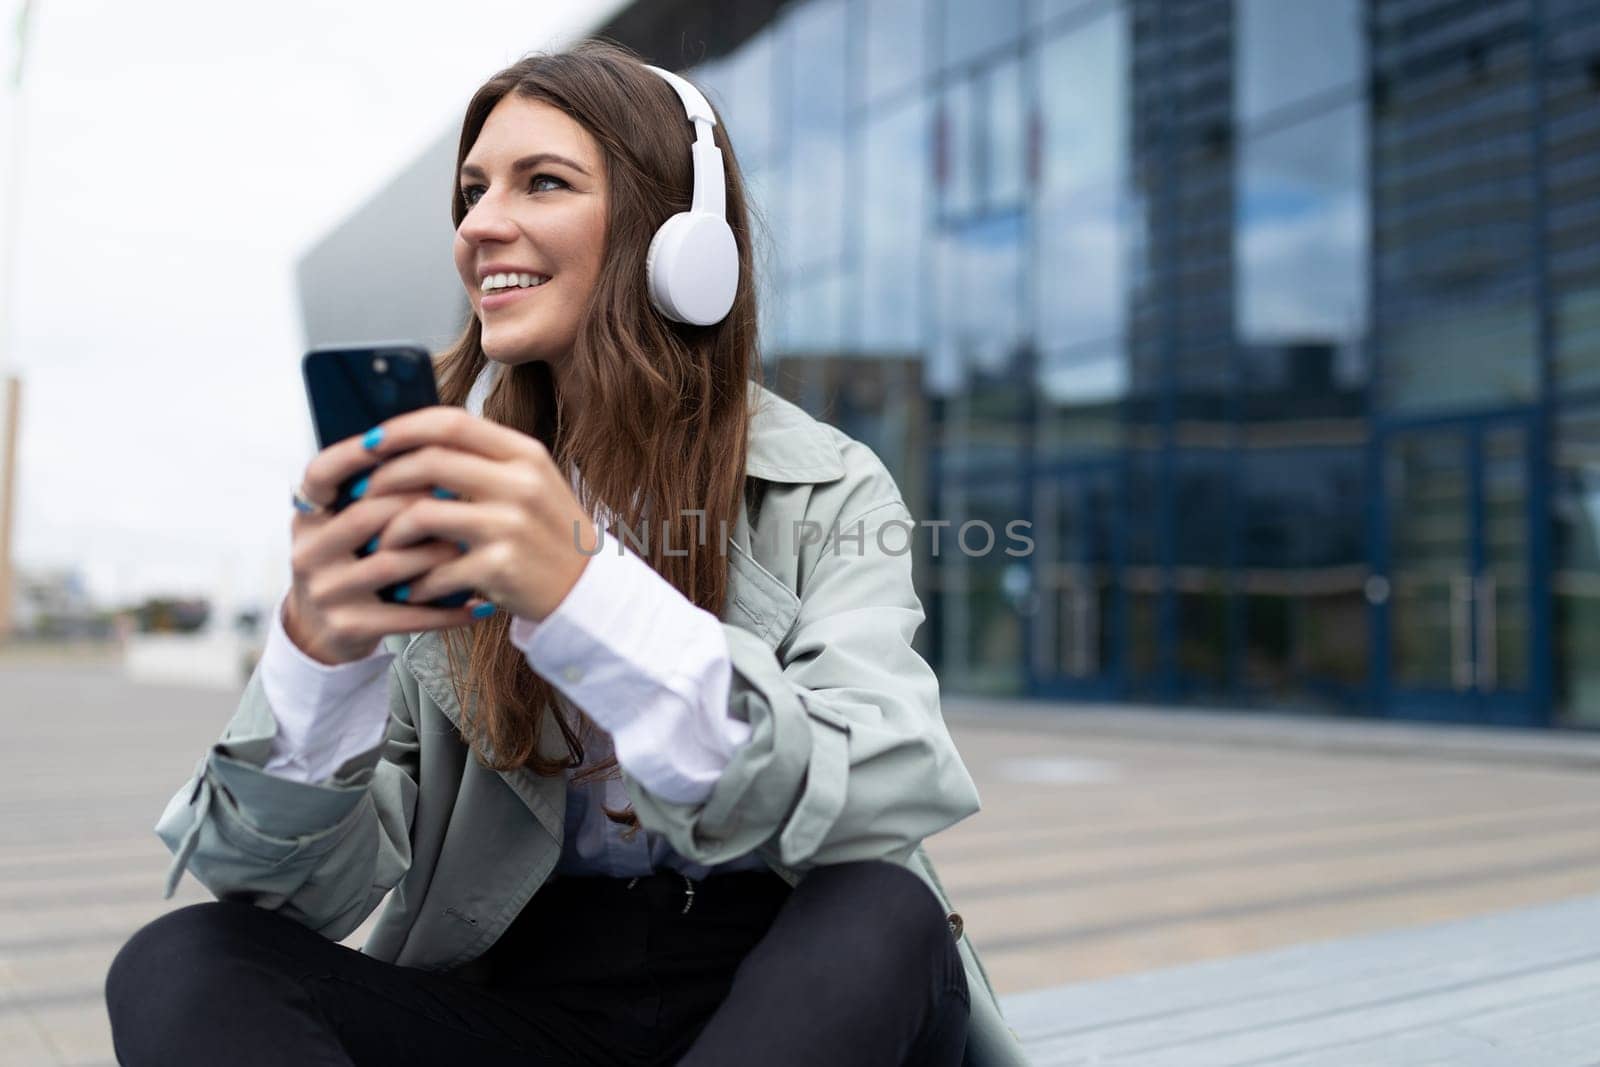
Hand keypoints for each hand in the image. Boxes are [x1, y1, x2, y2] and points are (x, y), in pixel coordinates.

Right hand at [284, 427, 497, 666]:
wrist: (319, 633)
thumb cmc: (349, 565)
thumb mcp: (343, 527)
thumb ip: (373, 493)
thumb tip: (432, 445)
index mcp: (308, 518)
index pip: (320, 474)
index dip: (353, 453)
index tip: (394, 440)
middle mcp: (309, 552)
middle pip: (367, 516)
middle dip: (418, 504)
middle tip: (460, 495)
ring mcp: (326, 592)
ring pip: (391, 563)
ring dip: (437, 552)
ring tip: (471, 544)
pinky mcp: (348, 626)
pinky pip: (408, 614)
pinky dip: (448, 609)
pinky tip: (479, 603)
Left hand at [350, 406, 596, 623]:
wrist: (585, 592)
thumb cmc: (547, 536)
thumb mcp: (529, 483)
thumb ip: (483, 461)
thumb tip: (415, 446)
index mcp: (524, 455)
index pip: (451, 422)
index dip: (402, 428)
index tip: (370, 442)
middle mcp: (520, 484)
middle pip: (430, 462)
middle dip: (383, 478)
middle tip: (360, 496)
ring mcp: (511, 525)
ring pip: (423, 514)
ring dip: (390, 532)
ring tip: (382, 546)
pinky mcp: (502, 567)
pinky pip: (437, 568)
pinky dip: (415, 581)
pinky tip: (412, 588)